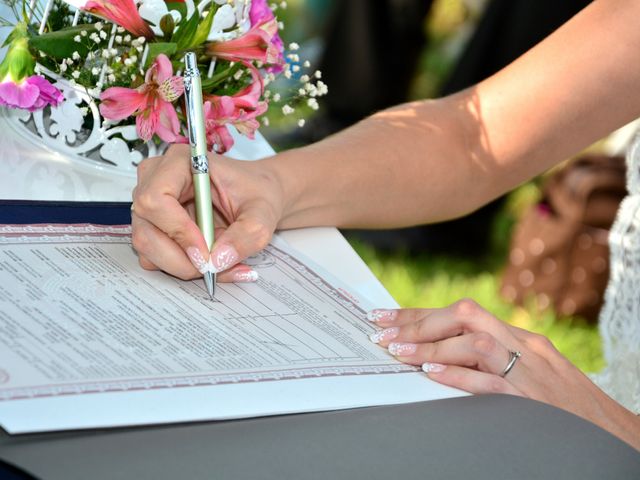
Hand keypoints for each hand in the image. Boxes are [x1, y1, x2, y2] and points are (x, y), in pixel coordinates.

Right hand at [130, 144, 283, 280]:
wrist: (258, 197)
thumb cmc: (257, 193)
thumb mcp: (263, 213)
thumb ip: (246, 235)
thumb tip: (218, 261)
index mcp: (180, 163)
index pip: (155, 198)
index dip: (178, 230)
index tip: (205, 251)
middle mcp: (157, 180)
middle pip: (146, 229)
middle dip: (180, 257)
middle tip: (212, 266)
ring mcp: (152, 205)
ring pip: (147, 247)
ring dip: (182, 265)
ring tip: (218, 264)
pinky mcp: (154, 227)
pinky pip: (153, 256)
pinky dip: (181, 267)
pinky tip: (208, 262)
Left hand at [368, 299, 639, 448]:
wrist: (612, 432)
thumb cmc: (565, 404)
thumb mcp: (529, 370)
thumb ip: (489, 359)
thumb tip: (436, 357)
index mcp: (519, 336)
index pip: (461, 313)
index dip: (420, 314)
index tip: (386, 317)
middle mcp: (523, 345)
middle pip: (464, 317)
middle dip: (418, 321)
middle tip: (381, 330)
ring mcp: (529, 371)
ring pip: (474, 344)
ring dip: (431, 347)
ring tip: (397, 352)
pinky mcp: (532, 401)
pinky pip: (490, 383)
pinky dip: (458, 377)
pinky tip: (429, 375)